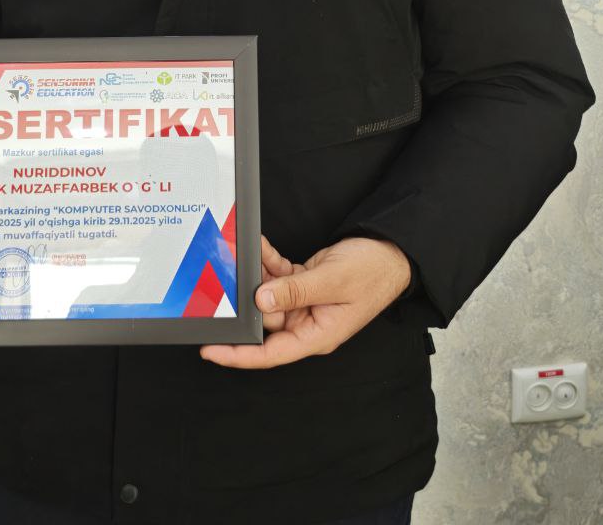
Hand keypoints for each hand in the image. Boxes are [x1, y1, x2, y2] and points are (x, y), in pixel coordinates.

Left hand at [200, 235, 410, 369]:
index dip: (239, 355)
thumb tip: (261, 300)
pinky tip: (260, 248)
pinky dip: (269, 263)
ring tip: (245, 255)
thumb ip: (296, 291)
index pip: (270, 353)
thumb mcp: (333, 282)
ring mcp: (305, 304)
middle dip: (246, 300)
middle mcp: (308, 323)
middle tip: (226, 281)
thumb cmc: (373, 272)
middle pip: (266, 320)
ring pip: (269, 296)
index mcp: (317, 335)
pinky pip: (279, 277)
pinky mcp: (304, 285)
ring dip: (257, 276)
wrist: (391, 252)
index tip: (210, 351)